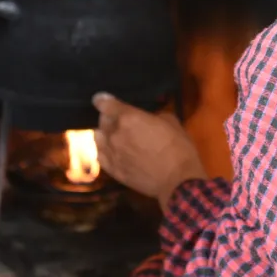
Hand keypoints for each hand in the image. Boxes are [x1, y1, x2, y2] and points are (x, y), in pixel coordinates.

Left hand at [93, 93, 206, 210]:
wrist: (177, 178)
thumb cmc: (178, 146)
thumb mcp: (170, 121)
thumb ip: (152, 116)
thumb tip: (146, 119)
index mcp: (129, 117)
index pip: (105, 104)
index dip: (101, 100)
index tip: (100, 99)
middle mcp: (115, 133)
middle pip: (102, 120)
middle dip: (109, 117)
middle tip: (119, 119)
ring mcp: (112, 153)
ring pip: (98, 138)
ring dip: (104, 133)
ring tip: (113, 135)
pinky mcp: (113, 170)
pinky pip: (100, 156)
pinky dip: (104, 150)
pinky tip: (111, 150)